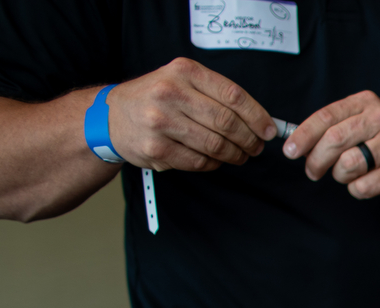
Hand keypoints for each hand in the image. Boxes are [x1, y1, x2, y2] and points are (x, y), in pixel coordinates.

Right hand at [105, 58, 274, 170]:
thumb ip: (216, 95)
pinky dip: (213, 164)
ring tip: (239, 155)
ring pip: (215, 145)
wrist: (110, 116)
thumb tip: (260, 119)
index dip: (257, 116)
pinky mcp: (156, 147)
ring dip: (234, 155)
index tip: (269, 130)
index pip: (233, 95)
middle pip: (227, 123)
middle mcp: (170, 93)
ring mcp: (161, 121)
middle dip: (249, 139)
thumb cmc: (153, 98)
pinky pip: (199, 161)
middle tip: (255, 147)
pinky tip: (214, 160)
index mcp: (183, 72)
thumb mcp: (181, 81)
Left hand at [284, 91, 379, 201]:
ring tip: (348, 173)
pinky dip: (357, 188)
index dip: (304, 135)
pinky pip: (361, 187)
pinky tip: (367, 181)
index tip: (290, 150)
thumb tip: (297, 144)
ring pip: (347, 166)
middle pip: (334, 141)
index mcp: (367, 103)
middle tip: (312, 170)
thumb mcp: (362, 121)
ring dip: (339, 175)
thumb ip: (333, 127)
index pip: (327, 117)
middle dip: (316, 160)